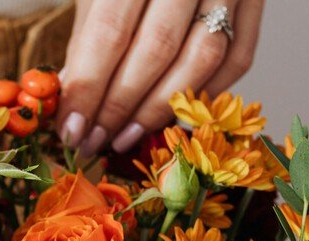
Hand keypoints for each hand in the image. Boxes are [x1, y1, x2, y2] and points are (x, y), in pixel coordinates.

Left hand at [58, 0, 263, 155]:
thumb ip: (87, 38)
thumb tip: (72, 101)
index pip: (110, 32)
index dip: (89, 89)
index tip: (71, 129)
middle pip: (156, 50)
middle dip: (120, 107)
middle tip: (93, 141)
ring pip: (202, 58)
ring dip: (159, 109)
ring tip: (125, 136)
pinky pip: (237, 57)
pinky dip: (204, 94)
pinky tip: (171, 117)